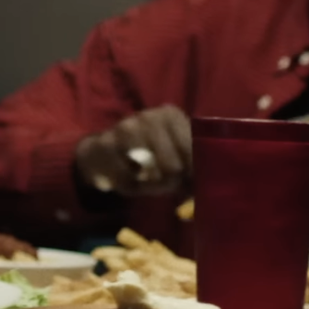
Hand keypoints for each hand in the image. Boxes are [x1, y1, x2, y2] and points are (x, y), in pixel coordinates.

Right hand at [73, 107, 192, 197]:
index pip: (193, 151)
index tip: (186, 181)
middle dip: (170, 183)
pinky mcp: (104, 144)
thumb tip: (206, 193)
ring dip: (150, 186)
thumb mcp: (172, 152)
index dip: (192, 174)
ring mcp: (125, 127)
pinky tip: (127, 180)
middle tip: (164, 184)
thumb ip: (191, 166)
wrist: (102, 150)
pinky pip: (126, 181)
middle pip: (173, 167)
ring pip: (151, 175)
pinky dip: (129, 188)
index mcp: (171, 115)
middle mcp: (149, 116)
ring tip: (145, 180)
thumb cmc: (147, 154)